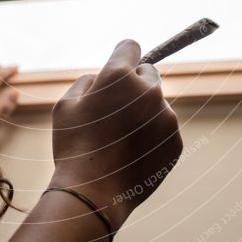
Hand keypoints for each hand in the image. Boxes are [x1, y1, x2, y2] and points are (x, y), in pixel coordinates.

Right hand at [50, 39, 181, 230]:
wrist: (93, 194)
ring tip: (120, 139)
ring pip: (157, 103)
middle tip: (115, 108)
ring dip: (143, 112)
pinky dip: (152, 135)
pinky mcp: (175, 142)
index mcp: (120, 76)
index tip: (119, 63)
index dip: (122, 55)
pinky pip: (164, 129)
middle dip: (134, 84)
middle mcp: (149, 91)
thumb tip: (101, 77)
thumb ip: (87, 81)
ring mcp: (166, 117)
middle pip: (148, 73)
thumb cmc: (74, 147)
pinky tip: (132, 153)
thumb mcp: (65, 105)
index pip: (130, 47)